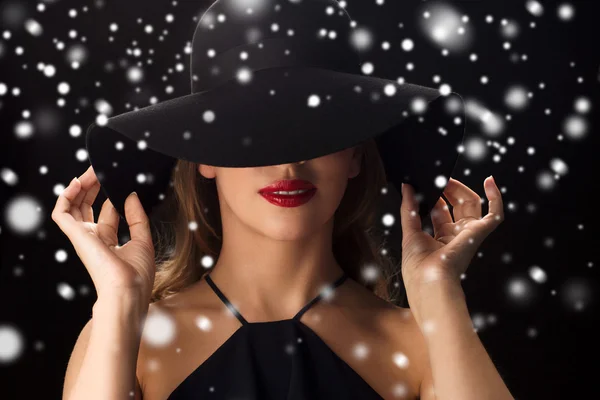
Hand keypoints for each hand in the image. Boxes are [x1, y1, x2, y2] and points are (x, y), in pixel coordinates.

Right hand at [51, 166, 155, 302]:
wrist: (128, 290)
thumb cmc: (136, 275)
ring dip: (80, 186)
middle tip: (102, 170)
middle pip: (87, 205)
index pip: (106, 211)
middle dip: (94, 186)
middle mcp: (93, 237)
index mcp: (108, 241)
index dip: (112, 194)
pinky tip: (77, 182)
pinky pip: (61, 212)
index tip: (122, 182)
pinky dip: (65, 196)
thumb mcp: (143, 240)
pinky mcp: (75, 235)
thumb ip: (137, 217)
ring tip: (90, 171)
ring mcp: (83, 236)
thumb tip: (131, 196)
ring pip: (73, 205)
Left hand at [400, 176, 503, 294]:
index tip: (426, 183)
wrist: (428, 280)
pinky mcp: (479, 233)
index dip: (435, 195)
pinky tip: (489, 181)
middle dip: (447, 189)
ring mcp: (469, 233)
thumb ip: (408, 207)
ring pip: (472, 204)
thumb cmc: (418, 266)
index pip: (441, 210)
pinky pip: (495, 214)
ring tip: (446, 177)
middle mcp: (457, 235)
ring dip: (460, 188)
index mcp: (441, 238)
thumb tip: (407, 186)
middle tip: (437, 178)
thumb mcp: (409, 231)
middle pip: (457, 205)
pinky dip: (495, 197)